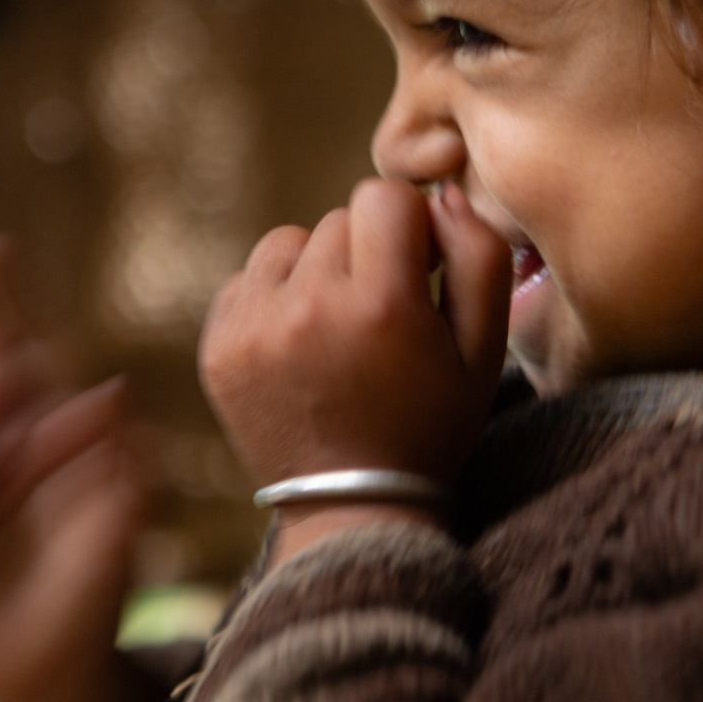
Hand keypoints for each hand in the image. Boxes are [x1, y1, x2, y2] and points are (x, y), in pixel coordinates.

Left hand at [199, 179, 510, 554]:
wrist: (354, 507)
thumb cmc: (431, 423)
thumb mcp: (485, 350)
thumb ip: (480, 256)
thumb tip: (442, 194)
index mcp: (380, 305)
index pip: (383, 196)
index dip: (410, 227)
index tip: (419, 273)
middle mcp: (307, 308)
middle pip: (337, 220)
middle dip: (366, 254)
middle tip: (381, 316)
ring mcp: (252, 328)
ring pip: (288, 243)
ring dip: (316, 270)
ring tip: (338, 329)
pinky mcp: (217, 347)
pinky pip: (248, 279)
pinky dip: (276, 300)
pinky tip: (302, 347)